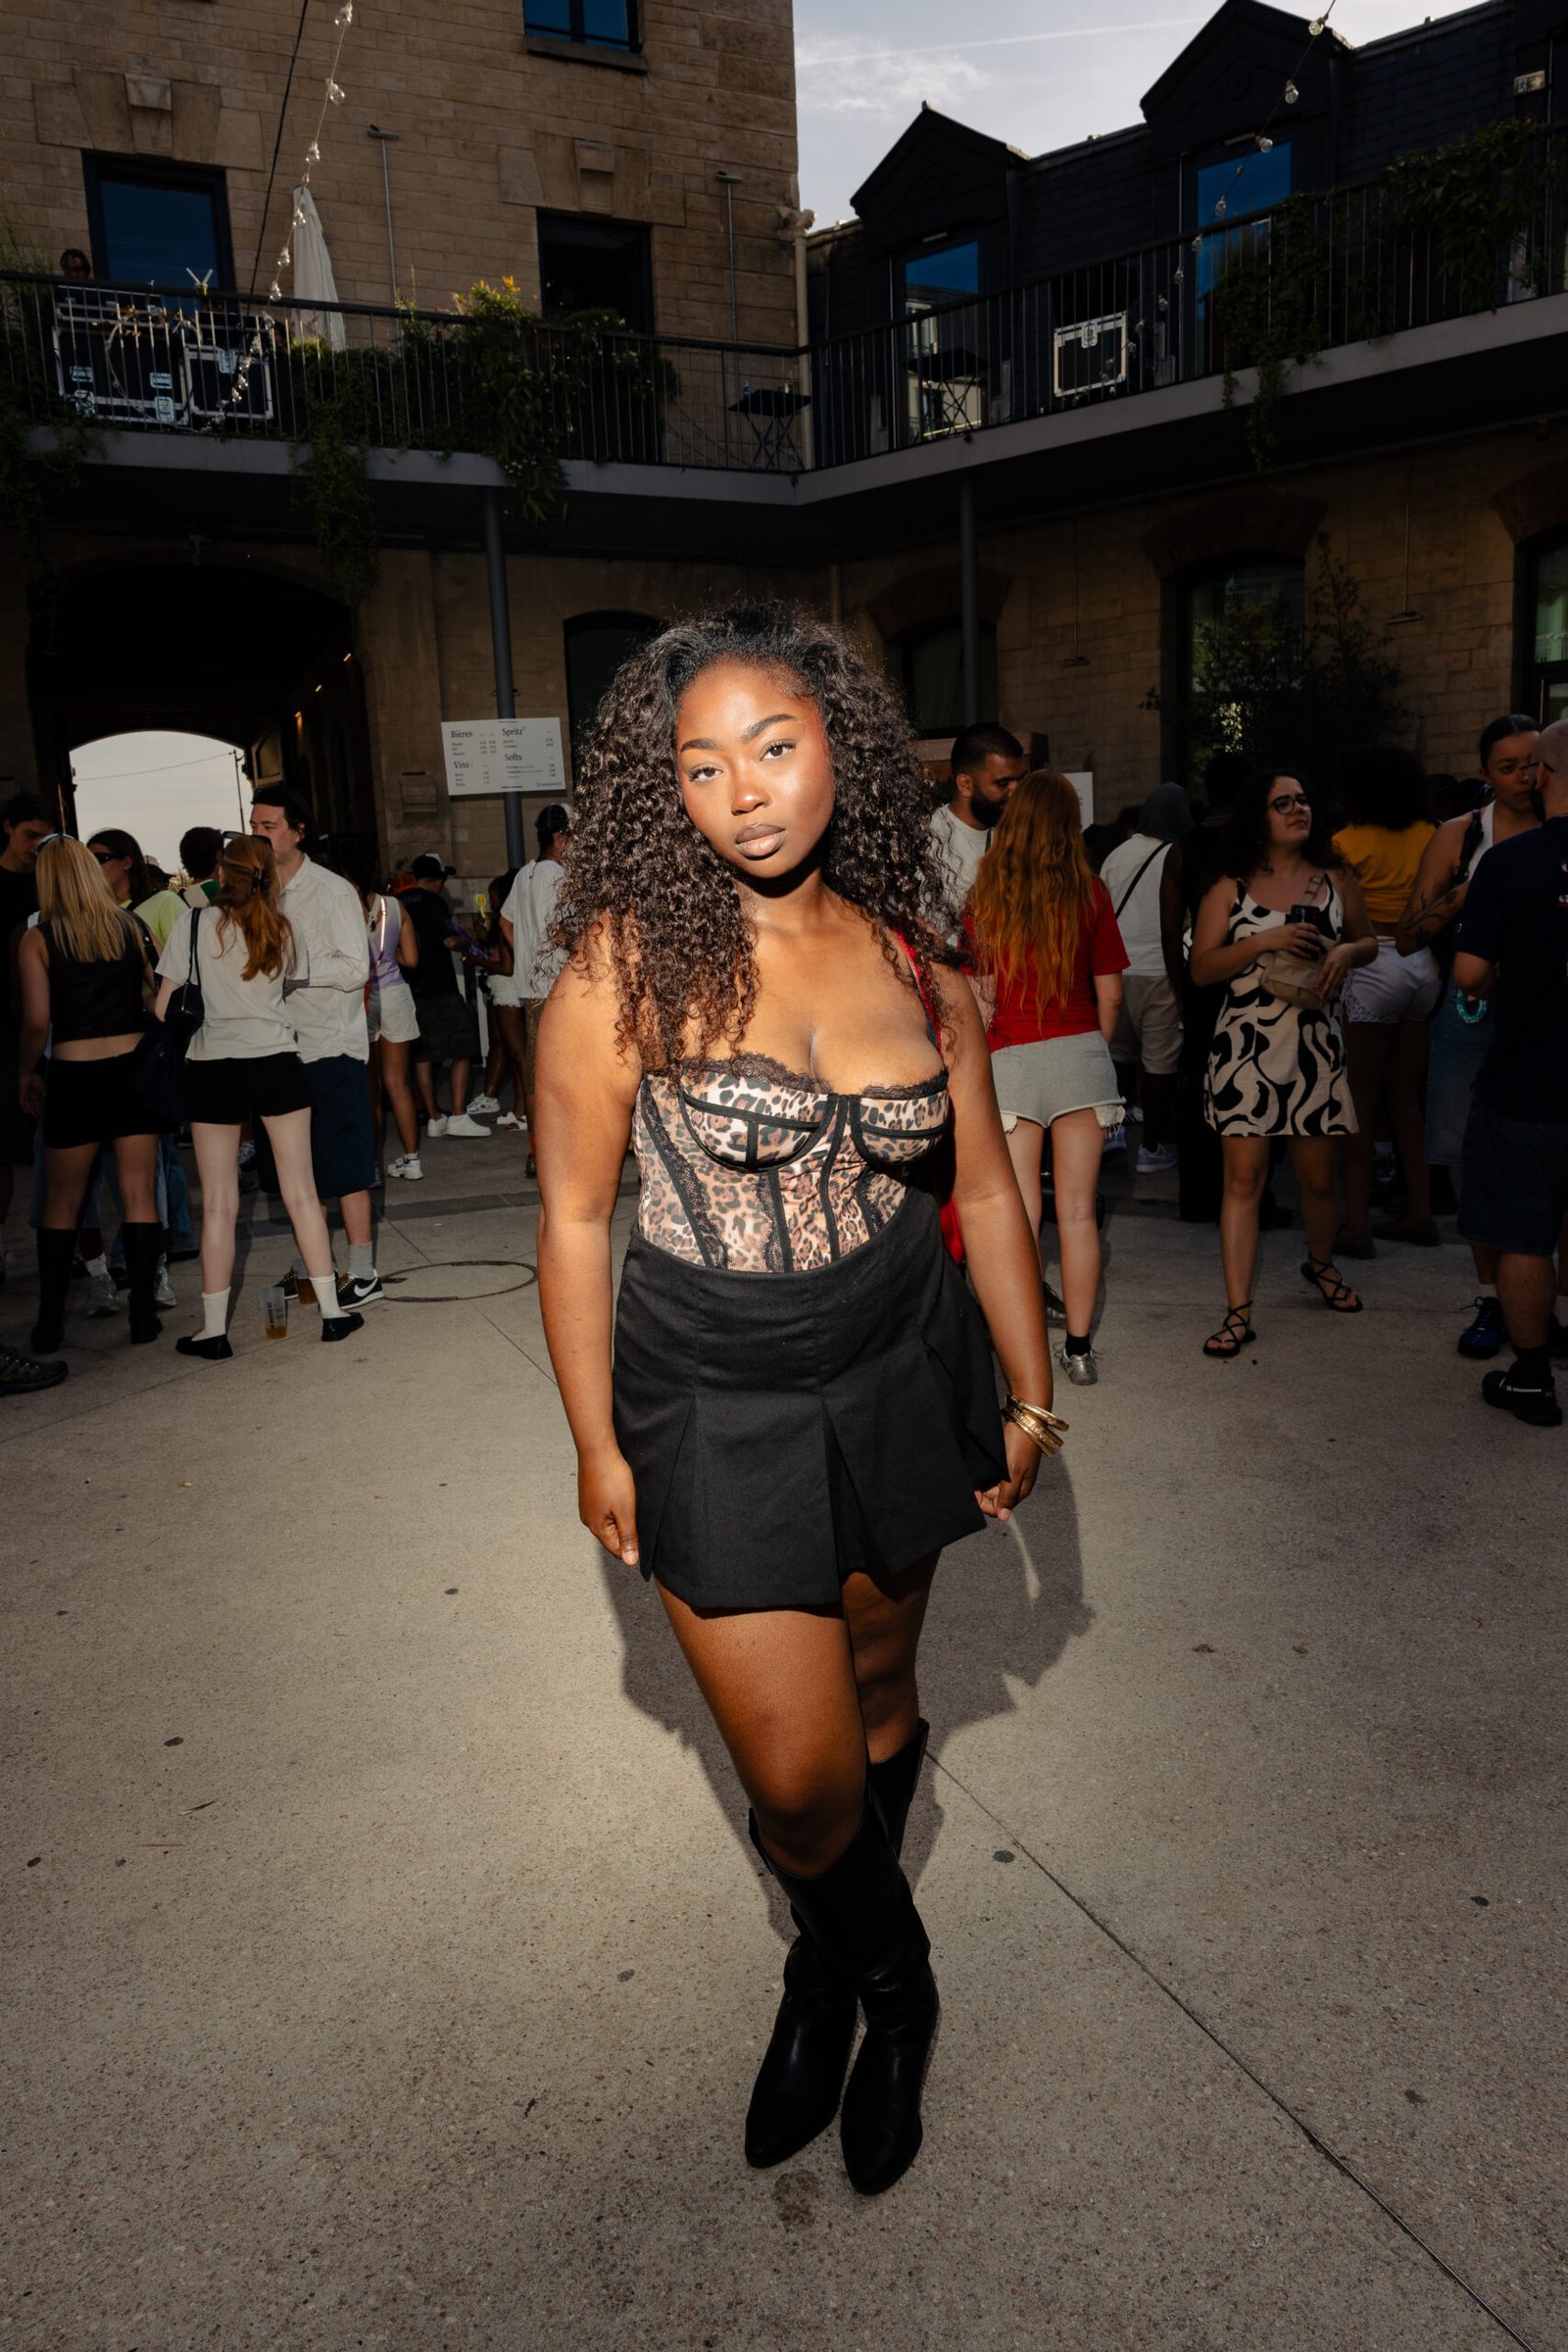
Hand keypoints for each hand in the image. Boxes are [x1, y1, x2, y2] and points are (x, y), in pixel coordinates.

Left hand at [19, 1072, 43, 1119]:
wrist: (29, 1073)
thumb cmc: (37, 1079)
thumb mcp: (43, 1087)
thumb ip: (44, 1092)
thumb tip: (45, 1096)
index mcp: (36, 1096)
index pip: (37, 1105)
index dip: (39, 1111)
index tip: (41, 1116)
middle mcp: (31, 1097)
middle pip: (33, 1107)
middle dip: (36, 1113)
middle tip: (38, 1118)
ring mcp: (26, 1096)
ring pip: (28, 1106)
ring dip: (31, 1111)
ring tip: (34, 1116)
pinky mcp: (22, 1094)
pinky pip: (22, 1102)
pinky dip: (24, 1107)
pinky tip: (26, 1111)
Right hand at [579, 1444, 639, 1566]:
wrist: (598, 1450)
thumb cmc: (612, 1478)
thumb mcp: (626, 1511)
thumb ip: (628, 1537)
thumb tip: (630, 1562)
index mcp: (597, 1528)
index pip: (617, 1550)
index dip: (633, 1548)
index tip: (646, 1537)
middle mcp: (588, 1520)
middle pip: (612, 1537)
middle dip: (628, 1533)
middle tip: (640, 1518)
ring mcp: (587, 1507)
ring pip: (609, 1523)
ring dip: (622, 1519)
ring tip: (632, 1506)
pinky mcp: (589, 1496)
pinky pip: (604, 1510)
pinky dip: (615, 1508)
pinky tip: (622, 1498)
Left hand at [975, 1419, 1042, 1523]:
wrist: (1026, 1419)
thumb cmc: (1021, 1445)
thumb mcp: (1013, 1472)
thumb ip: (1008, 1496)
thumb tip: (1004, 1518)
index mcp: (1020, 1491)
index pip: (998, 1509)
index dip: (983, 1504)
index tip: (973, 1492)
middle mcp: (1015, 1485)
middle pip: (993, 1499)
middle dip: (980, 1494)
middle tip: (969, 1481)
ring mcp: (1011, 1474)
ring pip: (991, 1487)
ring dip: (980, 1484)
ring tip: (971, 1474)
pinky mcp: (1006, 1463)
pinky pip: (992, 1475)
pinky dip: (983, 1474)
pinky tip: (977, 1468)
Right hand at [1272, 922, 1325, 959]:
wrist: (1265, 939)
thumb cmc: (1274, 933)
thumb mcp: (1284, 927)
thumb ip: (1293, 927)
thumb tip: (1301, 929)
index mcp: (1293, 925)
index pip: (1307, 925)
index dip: (1315, 929)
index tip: (1318, 932)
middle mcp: (1293, 932)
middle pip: (1308, 935)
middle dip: (1316, 938)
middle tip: (1321, 941)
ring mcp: (1291, 940)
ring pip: (1305, 944)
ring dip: (1313, 947)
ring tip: (1317, 949)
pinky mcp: (1288, 947)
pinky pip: (1299, 951)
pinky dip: (1305, 954)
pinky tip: (1309, 956)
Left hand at [1315, 942, 1357, 1001]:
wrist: (1351, 951)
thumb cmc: (1336, 952)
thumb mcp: (1328, 954)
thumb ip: (1322, 961)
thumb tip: (1316, 967)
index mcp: (1330, 962)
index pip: (1324, 972)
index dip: (1320, 980)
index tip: (1315, 987)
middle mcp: (1336, 968)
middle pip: (1331, 980)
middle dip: (1326, 989)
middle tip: (1321, 997)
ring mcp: (1341, 972)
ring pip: (1336, 984)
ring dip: (1331, 992)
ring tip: (1326, 1000)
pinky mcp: (1344, 975)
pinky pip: (1339, 984)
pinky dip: (1335, 990)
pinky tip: (1331, 996)